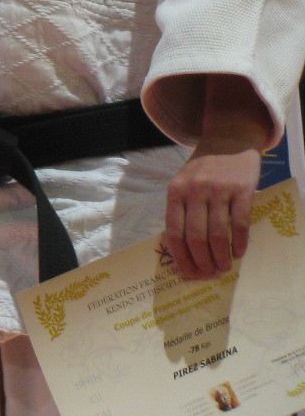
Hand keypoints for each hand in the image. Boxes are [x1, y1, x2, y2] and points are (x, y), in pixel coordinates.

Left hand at [162, 75, 269, 280]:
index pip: (174, 232)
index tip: (188, 274)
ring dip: (221, 257)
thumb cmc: (203, 168)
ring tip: (225, 268)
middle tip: (210, 275)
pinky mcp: (242, 189)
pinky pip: (240, 223)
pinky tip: (240, 253)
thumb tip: (181, 249)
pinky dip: (239, 243)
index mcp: (175, 192)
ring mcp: (218, 190)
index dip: (181, 257)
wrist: (228, 140)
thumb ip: (181, 210)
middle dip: (202, 261)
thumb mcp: (183, 184)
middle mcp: (194, 191)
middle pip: (196, 236)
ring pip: (218, 233)